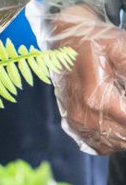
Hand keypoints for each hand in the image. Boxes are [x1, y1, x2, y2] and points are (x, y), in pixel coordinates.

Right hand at [48, 3, 125, 153]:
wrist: (64, 39)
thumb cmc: (95, 42)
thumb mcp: (121, 48)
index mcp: (94, 95)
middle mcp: (81, 113)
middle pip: (122, 136)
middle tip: (124, 95)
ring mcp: (74, 121)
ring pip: (112, 144)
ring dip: (123, 132)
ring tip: (121, 109)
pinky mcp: (70, 123)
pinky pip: (97, 145)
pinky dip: (111, 139)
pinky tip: (116, 123)